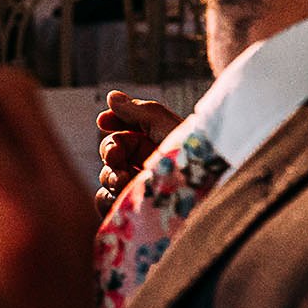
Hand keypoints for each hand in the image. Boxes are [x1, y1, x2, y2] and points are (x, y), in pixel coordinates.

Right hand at [94, 90, 181, 214]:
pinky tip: (120, 195)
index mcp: (156, 142)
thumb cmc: (193, 157)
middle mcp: (146, 164)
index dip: (112, 123)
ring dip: (109, 175)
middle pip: (111, 151)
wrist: (204, 193)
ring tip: (124, 181)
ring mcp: (139, 189)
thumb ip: (137, 111)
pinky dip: (106, 197)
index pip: (125, 129)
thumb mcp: (167, 126)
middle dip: (110, 151)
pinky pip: (105, 201)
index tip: (103, 121)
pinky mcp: (132, 210)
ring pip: (106, 176)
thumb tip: (111, 96)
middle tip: (115, 157)